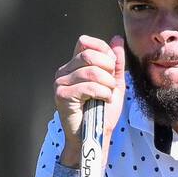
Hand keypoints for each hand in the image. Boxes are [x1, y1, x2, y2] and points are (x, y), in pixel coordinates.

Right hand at [53, 34, 126, 160]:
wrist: (94, 137)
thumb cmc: (102, 113)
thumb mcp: (114, 84)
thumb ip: (115, 63)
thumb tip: (117, 39)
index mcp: (74, 66)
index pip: (85, 43)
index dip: (103, 50)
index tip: (112, 67)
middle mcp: (64, 72)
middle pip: (89, 55)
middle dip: (107, 68)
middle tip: (111, 84)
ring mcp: (60, 83)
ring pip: (90, 71)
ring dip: (107, 83)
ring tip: (108, 94)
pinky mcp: (61, 95)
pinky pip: (87, 86)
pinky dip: (102, 93)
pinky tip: (104, 100)